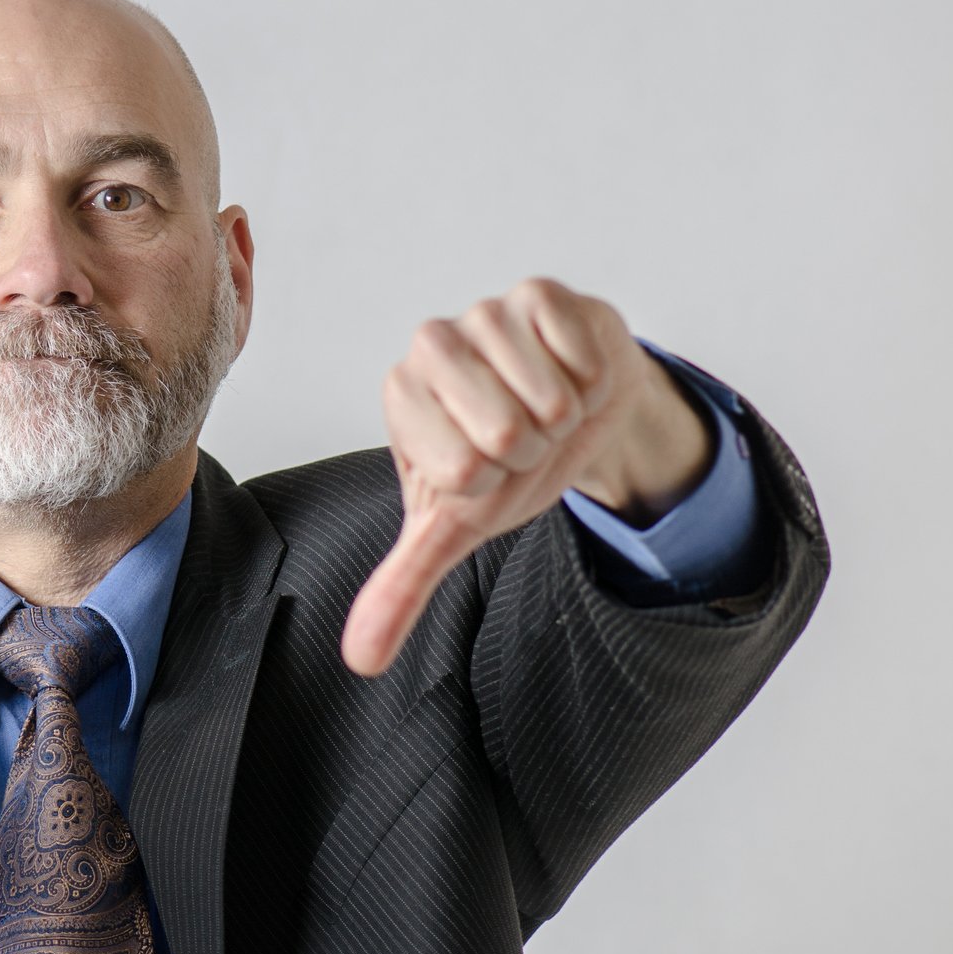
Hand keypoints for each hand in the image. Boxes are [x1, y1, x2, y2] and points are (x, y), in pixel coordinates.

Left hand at [341, 278, 661, 676]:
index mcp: (400, 399)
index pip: (460, 468)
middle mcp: (430, 346)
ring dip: (564, 417)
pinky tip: (573, 373)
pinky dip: (591, 380)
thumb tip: (360, 660)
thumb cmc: (505, 464)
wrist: (575, 412)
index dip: (493, 482)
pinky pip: (579, 355)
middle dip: (531, 452)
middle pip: (504, 433)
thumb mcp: (455, 527)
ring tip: (549, 408)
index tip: (486, 468)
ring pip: (547, 398)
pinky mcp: (540, 293)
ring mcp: (484, 313)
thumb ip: (403, 587)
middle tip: (524, 438)